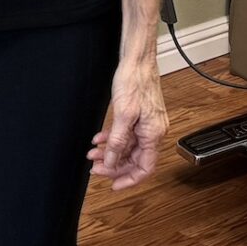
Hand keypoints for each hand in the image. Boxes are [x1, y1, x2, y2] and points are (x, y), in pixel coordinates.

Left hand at [89, 60, 168, 190]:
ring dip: (109, 152)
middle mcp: (153, 131)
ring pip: (128, 147)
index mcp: (154, 134)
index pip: (145, 168)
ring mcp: (146, 123)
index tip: (113, 186)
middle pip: (134, 159)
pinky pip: (126, 135)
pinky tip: (99, 138)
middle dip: (114, 165)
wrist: (137, 59)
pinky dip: (112, 139)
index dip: (129, 179)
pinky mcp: (139, 116)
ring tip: (92, 153)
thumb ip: (118, 141)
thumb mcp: (123, 115)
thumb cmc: (135, 80)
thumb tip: (112, 161)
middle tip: (96, 169)